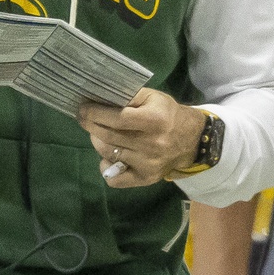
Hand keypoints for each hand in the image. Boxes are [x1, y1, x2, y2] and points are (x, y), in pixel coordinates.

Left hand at [79, 88, 207, 187]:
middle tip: (84, 117)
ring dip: (97, 141)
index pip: (117, 118)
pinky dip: (106, 167)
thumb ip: (128, 95)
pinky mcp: (145, 179)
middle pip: (109, 137)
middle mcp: (151, 145)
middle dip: (91, 125)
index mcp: (154, 120)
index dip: (95, 113)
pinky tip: (109, 156)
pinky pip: (115, 179)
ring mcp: (148, 164)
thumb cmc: (166, 114)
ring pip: (108, 154)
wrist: (191, 140)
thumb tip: (100, 96)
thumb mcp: (152, 97)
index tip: (82, 108)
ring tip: (99, 133)